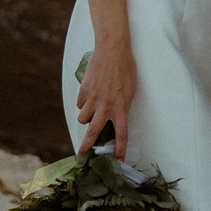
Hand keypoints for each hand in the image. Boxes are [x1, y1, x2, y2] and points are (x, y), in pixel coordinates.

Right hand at [75, 39, 136, 158]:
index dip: (119, 150)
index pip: (121, 135)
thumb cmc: (125, 69)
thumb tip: (115, 118)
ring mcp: (93, 99)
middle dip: (86, 147)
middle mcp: (105, 106)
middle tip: (81, 156)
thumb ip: (122, 106)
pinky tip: (90, 94)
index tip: (118, 160)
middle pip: (93, 133)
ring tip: (93, 110)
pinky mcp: (83, 91)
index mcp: (121, 108)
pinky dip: (84, 103)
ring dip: (86, 118)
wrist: (112, 50)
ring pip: (83, 118)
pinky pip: (80, 104)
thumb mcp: (129, 91)